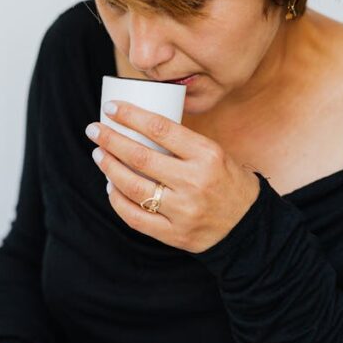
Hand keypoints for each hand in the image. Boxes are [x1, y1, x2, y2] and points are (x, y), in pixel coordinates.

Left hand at [85, 101, 261, 253]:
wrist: (249, 227)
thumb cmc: (228, 183)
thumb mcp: (216, 154)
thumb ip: (183, 144)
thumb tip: (138, 126)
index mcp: (208, 155)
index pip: (161, 129)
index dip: (131, 116)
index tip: (111, 107)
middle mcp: (195, 182)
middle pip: (141, 157)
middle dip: (111, 140)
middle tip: (94, 130)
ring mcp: (183, 211)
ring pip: (133, 188)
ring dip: (110, 168)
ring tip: (99, 155)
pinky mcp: (174, 234)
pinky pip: (135, 217)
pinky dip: (117, 200)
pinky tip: (110, 186)